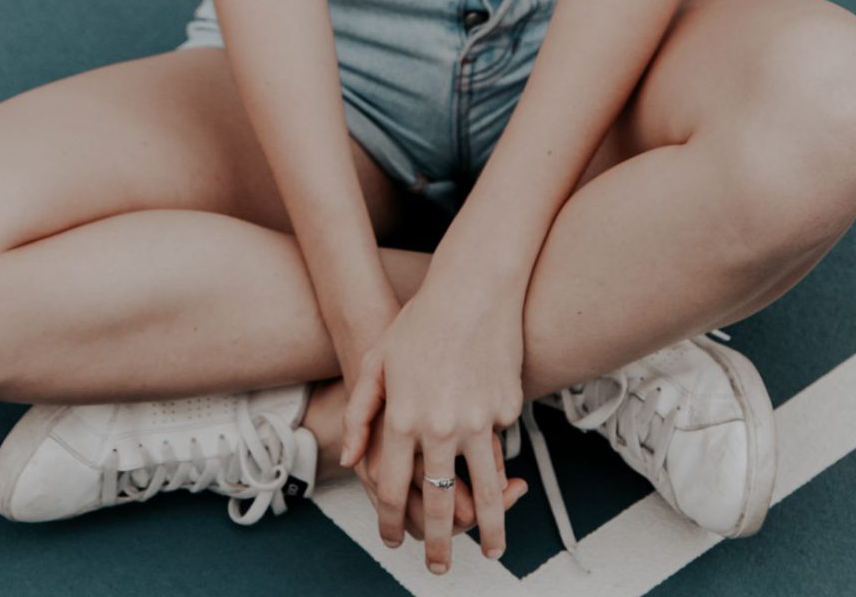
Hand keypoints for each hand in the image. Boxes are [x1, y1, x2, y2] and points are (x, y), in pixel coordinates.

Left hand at [338, 284, 528, 571]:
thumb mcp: (375, 361)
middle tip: (438, 567)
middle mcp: (439, 427)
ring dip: (491, 529)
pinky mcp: (506, 409)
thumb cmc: (419, 321)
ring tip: (493, 552)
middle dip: (439, 544)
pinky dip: (499, 459)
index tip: (390, 539)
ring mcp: (477, 420)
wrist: (474, 288)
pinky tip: (501, 466)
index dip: (388, 521)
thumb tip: (350, 458)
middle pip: (440, 504)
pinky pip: (500, 443)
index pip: (392, 489)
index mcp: (402, 418)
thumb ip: (360, 413)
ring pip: (487, 492)